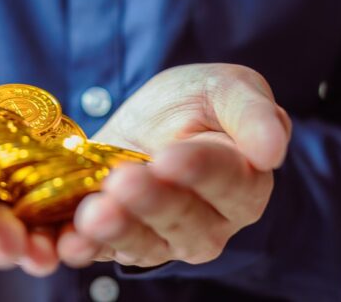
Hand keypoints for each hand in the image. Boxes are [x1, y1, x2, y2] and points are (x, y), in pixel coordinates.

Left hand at [56, 64, 291, 267]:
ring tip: (94, 213)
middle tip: (124, 180)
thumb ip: (253, 113)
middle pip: (184, 220)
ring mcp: (162, 238)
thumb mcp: (227, 88)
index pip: (227, 181)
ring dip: (117, 230)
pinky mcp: (118, 241)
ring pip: (144, 242)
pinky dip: (84, 248)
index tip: (170, 157)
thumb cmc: (199, 102)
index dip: (198, 171)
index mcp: (243, 183)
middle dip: (152, 201)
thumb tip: (274, 150)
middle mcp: (208, 222)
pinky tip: (67, 242)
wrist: (149, 121)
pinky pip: (103, 251)